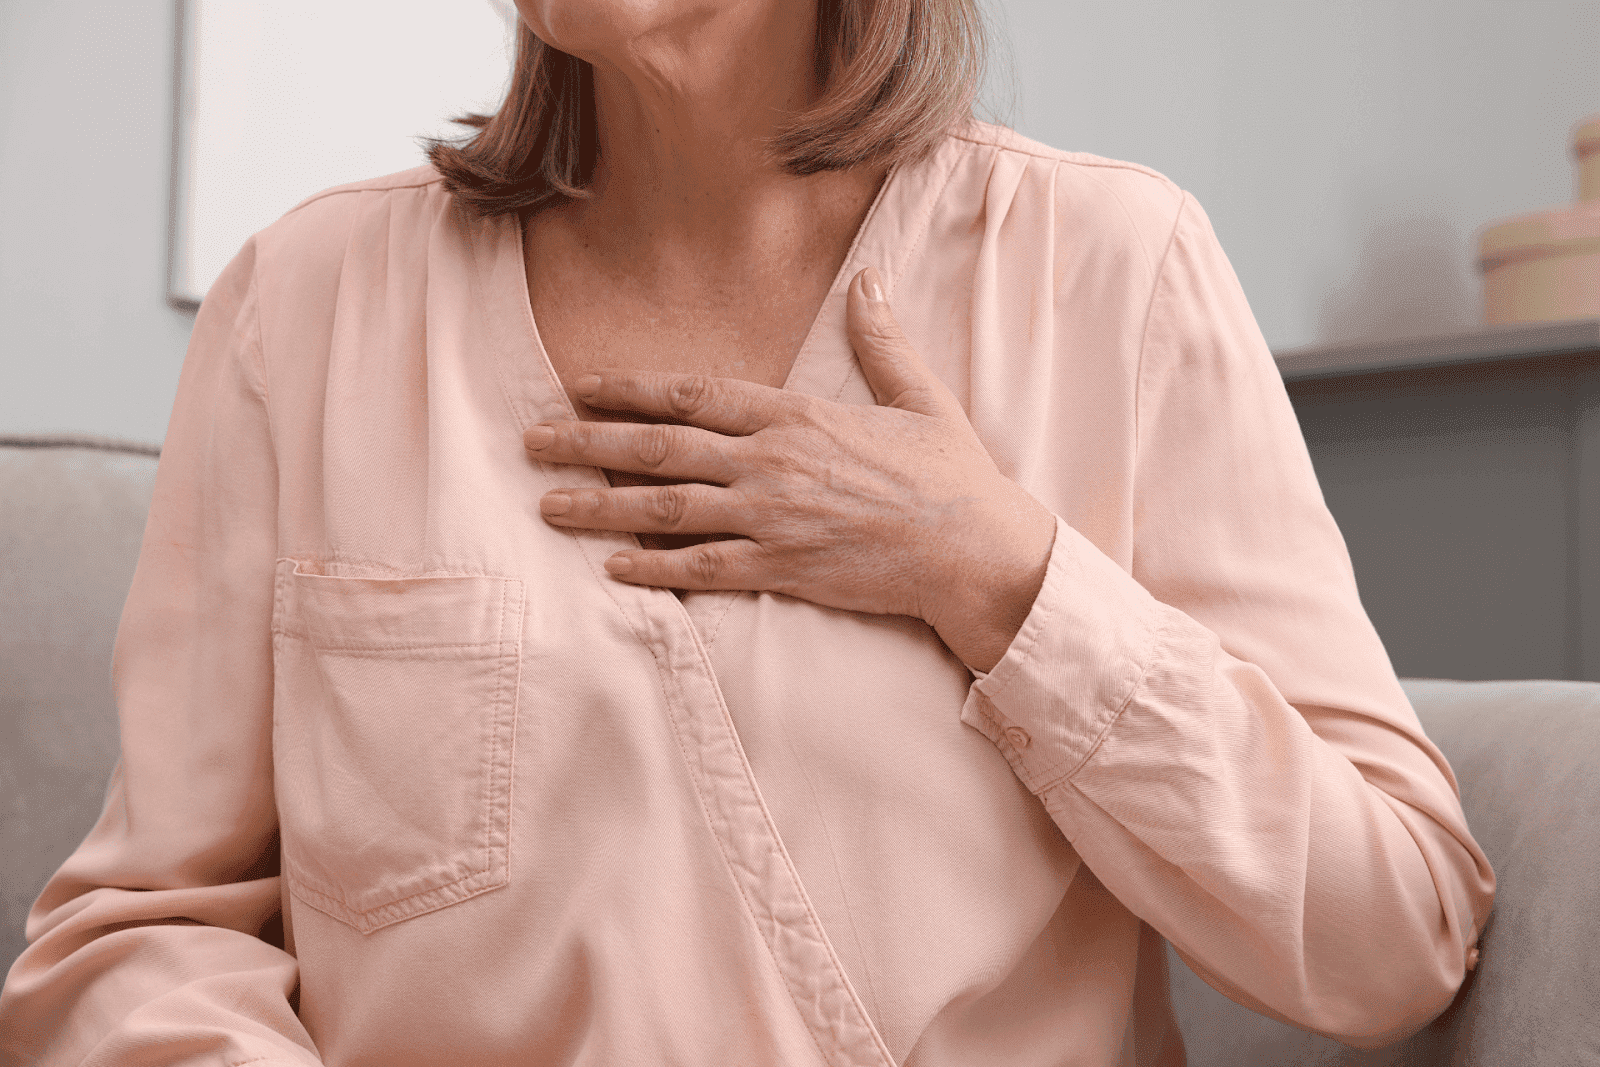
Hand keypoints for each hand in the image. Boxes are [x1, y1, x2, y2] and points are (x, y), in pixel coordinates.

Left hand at [523, 266, 1056, 670]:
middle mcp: (772, 464)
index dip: (633, 391)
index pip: (696, 395)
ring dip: (600, 508)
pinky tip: (612, 571)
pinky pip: (703, 571)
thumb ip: (881, 339)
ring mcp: (772, 520)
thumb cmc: (951, 475)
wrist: (976, 551)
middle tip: (531, 443)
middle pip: (659, 450)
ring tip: (547, 506)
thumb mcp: (920, 396)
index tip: (583, 387)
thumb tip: (872, 279)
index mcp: (798, 416)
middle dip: (587, 444)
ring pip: (665, 511)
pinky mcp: (782, 570)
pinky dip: (654, 571)